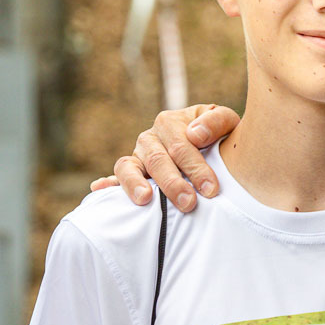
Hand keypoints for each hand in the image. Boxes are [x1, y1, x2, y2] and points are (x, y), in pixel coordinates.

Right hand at [88, 104, 240, 209]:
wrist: (211, 142)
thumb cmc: (219, 134)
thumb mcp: (225, 121)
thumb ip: (216, 122)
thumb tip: (195, 135)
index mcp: (170, 122)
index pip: (181, 147)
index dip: (196, 168)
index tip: (211, 189)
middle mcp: (150, 138)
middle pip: (157, 160)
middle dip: (173, 183)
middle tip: (188, 203)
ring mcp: (137, 155)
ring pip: (129, 167)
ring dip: (135, 184)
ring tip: (145, 199)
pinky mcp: (130, 172)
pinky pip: (115, 176)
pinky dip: (107, 183)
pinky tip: (99, 190)